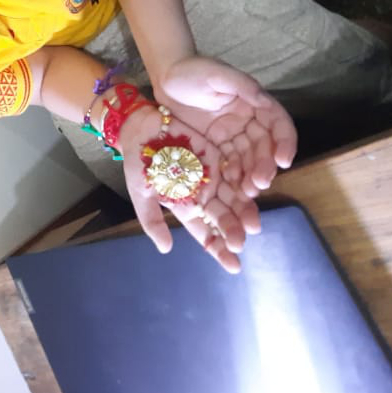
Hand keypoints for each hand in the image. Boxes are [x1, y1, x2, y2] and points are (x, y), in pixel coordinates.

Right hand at [119, 104, 255, 273]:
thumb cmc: (137, 162)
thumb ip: (152, 220)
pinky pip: (236, 172)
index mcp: (185, 207)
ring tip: (252, 224)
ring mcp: (212, 177)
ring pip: (234, 198)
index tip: (234, 266)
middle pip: (223, 218)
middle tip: (240, 242)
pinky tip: (254, 193)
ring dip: (243, 212)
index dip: (219, 250)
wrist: (141, 127)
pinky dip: (245, 184)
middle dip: (232, 231)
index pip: (205, 233)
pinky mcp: (218, 157)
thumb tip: (166, 249)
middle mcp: (202, 196)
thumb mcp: (140, 193)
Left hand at [155, 56, 296, 198]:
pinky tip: (230, 188)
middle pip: (263, 147)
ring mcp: (231, 135)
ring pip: (247, 159)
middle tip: (260, 184)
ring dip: (250, 176)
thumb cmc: (192, 70)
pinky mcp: (215, 146)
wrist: (165, 78)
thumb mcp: (216, 73)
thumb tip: (263, 99)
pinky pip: (227, 163)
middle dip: (264, 166)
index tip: (283, 161)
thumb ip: (241, 85)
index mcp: (254, 103)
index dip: (285, 142)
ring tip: (247, 192)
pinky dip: (232, 176)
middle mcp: (247, 121)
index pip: (278, 124)